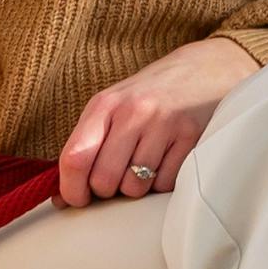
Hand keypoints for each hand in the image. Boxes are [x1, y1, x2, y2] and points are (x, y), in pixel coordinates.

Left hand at [55, 38, 260, 206]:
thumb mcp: (113, 109)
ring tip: (146, 163)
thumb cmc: (151, 96)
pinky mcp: (191, 137)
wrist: (206, 68)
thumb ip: (86, 148)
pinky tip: (167, 159)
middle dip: (109, 191)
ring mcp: (164, 124)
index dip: (71, 190)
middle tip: (119, 176)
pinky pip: (165, 184)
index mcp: (105, 105)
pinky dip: (163, 181)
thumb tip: (61, 200)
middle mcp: (133, 112)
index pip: (74, 158)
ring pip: (135, 188)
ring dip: (138, 187)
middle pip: (104, 180)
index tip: (77, 199)